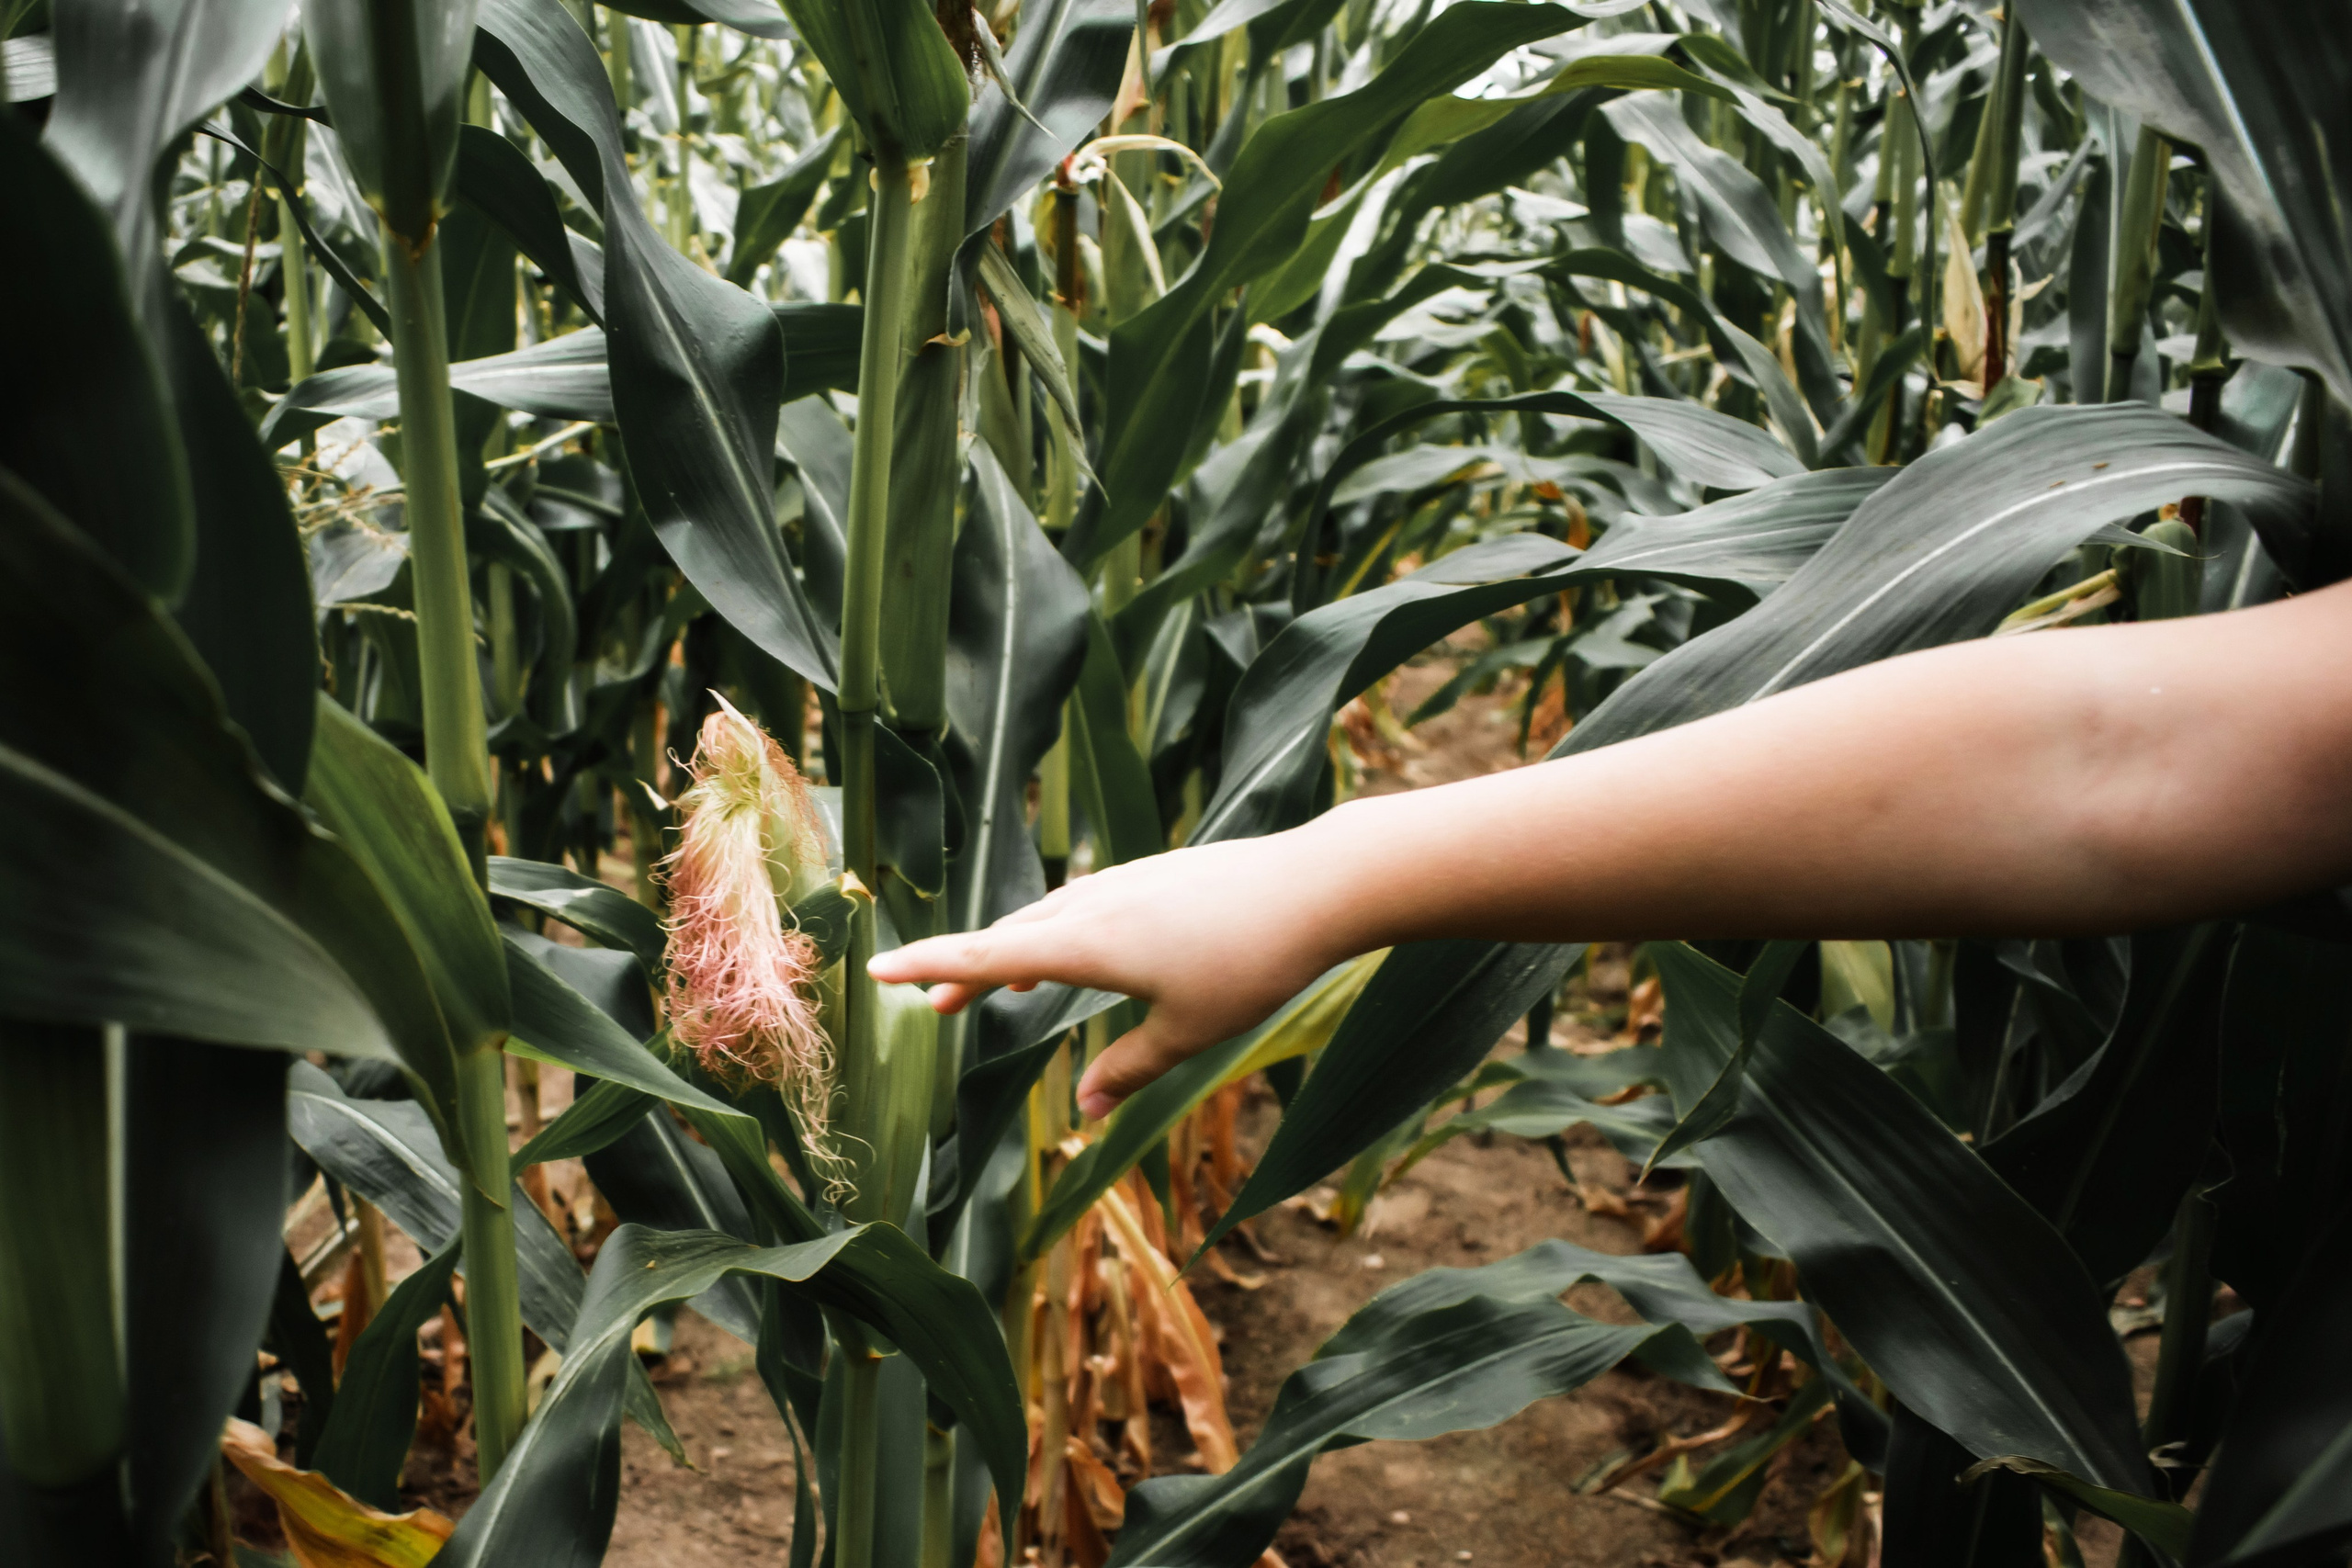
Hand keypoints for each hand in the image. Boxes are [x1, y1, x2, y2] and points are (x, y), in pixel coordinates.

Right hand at [867, 827, 1365, 1117]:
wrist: (1315, 885)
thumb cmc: (1253, 963)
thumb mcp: (1190, 1033)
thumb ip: (1129, 1071)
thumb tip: (1083, 1108)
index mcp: (1088, 944)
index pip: (986, 958)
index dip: (929, 967)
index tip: (877, 968)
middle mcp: (1094, 905)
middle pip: (1009, 938)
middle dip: (966, 971)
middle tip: (933, 1008)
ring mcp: (1124, 882)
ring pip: (1048, 918)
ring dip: (1015, 951)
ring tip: (1001, 984)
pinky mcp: (1152, 874)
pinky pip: (1082, 905)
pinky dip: (1058, 932)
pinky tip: (1076, 949)